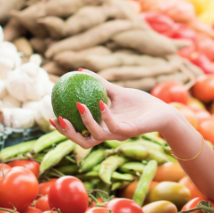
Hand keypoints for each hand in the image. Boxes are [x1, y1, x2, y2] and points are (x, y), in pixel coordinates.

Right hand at [48, 70, 177, 149]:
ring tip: (79, 105)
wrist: (162, 109)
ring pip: (96, 136)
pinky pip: (114, 125)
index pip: (79, 133)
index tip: (51, 116)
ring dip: (86, 122)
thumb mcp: (116, 91)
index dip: (63, 129)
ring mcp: (118, 134)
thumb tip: (80, 70)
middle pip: (82, 142)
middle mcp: (109, 134)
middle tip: (58, 118)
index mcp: (103, 127)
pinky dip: (105, 115)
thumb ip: (100, 84)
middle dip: (68, 134)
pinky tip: (100, 102)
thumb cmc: (139, 103)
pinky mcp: (130, 131)